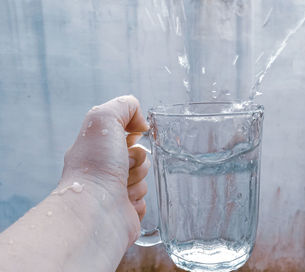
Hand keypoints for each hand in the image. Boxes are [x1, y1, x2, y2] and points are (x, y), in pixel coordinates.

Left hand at [60, 95, 149, 246]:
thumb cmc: (96, 166)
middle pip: (140, 156)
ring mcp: (113, 191)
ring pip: (144, 178)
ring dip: (138, 180)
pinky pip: (145, 200)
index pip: (126, 135)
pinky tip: (124, 202)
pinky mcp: (124, 211)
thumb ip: (124, 106)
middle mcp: (103, 169)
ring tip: (121, 187)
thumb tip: (141, 123)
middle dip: (138, 159)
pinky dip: (138, 199)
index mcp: (96, 148)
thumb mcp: (104, 119)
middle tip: (123, 166)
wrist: (95, 211)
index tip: (128, 140)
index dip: (132, 135)